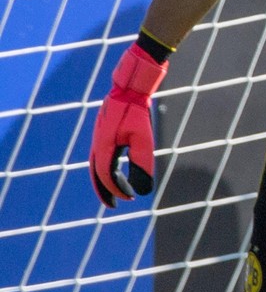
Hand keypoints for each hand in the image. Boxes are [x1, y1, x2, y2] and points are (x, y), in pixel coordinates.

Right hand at [90, 43, 166, 206]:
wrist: (129, 87)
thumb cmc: (137, 111)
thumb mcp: (144, 139)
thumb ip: (142, 164)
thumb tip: (144, 190)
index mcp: (103, 146)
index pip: (106, 175)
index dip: (116, 189)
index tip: (130, 197)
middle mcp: (97, 143)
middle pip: (96, 173)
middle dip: (105, 190)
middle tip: (114, 205)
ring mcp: (98, 137)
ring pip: (96, 164)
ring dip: (104, 179)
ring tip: (115, 191)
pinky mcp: (104, 132)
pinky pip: (100, 155)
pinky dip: (105, 166)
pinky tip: (116, 169)